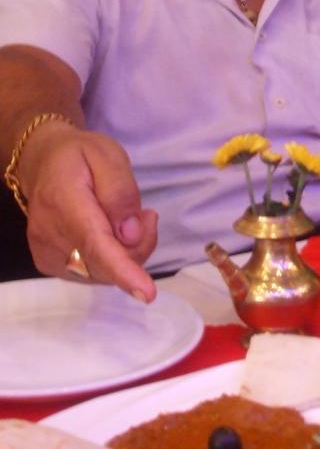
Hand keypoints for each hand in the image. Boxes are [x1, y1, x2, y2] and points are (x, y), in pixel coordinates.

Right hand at [19, 121, 157, 301]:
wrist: (42, 162)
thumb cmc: (79, 155)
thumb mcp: (108, 156)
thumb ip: (121, 193)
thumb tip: (130, 235)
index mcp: (64, 202)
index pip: (95, 245)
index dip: (123, 271)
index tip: (147, 293)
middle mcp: (49, 235)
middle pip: (105, 264)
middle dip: (138, 247)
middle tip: (147, 216)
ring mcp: (46, 253)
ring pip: (101, 274)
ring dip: (126, 253)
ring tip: (129, 219)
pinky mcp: (49, 263)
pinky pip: (92, 274)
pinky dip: (112, 260)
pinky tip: (113, 235)